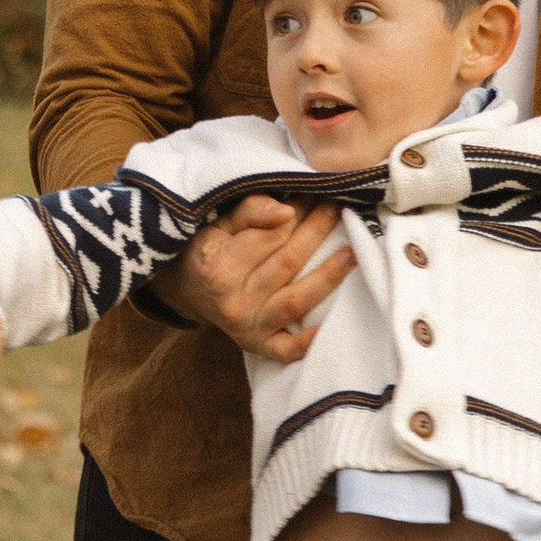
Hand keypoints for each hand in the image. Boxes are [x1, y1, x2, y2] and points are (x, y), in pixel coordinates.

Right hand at [165, 192, 353, 360]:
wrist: (188, 290)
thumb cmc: (207, 250)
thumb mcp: (217, 224)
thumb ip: (249, 211)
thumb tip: (286, 210)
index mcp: (218, 268)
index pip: (271, 236)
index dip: (299, 211)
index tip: (316, 192)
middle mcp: (232, 302)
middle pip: (287, 263)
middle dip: (316, 232)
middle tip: (337, 208)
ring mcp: (247, 327)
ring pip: (296, 300)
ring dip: (328, 276)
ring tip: (352, 252)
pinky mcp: (257, 346)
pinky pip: (287, 349)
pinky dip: (309, 340)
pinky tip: (331, 323)